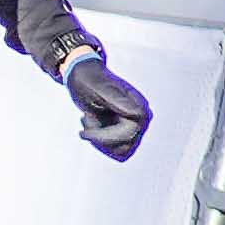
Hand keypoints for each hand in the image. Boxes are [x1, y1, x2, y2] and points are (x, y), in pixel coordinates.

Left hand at [62, 41, 153, 159]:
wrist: (83, 75)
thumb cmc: (89, 79)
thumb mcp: (98, 88)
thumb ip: (117, 100)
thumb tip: (137, 113)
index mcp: (138, 106)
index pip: (129, 134)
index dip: (105, 137)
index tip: (84, 132)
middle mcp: (141, 116)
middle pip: (125, 145)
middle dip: (101, 138)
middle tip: (85, 122)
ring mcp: (135, 124)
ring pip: (121, 149)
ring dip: (100, 140)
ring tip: (89, 121)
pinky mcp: (126, 128)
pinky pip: (116, 147)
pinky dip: (101, 141)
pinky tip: (92, 124)